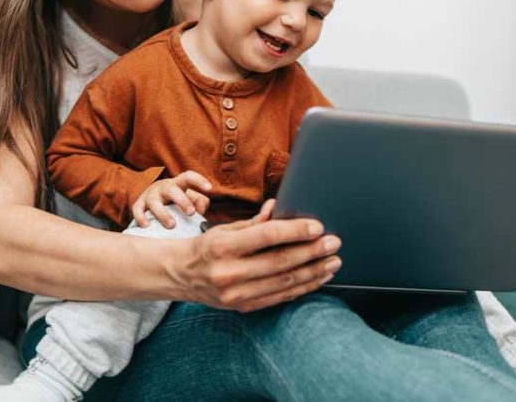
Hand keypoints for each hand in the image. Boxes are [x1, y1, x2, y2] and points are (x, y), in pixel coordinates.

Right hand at [132, 170, 212, 228]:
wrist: (151, 197)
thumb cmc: (175, 200)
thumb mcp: (189, 197)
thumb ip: (199, 202)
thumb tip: (201, 209)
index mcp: (178, 183)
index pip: (188, 176)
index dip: (199, 180)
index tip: (209, 188)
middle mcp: (163, 187)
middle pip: (172, 189)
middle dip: (182, 201)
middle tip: (191, 213)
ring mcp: (150, 195)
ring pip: (154, 201)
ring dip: (163, 214)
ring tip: (172, 225)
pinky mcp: (139, 203)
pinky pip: (137, 209)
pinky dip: (141, 217)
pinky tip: (146, 225)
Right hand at [172, 199, 342, 311]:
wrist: (180, 275)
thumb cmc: (207, 247)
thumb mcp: (226, 229)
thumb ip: (254, 222)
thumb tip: (278, 207)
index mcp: (223, 246)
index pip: (267, 236)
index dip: (295, 231)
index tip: (317, 227)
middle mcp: (229, 272)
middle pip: (281, 262)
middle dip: (312, 252)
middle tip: (334, 243)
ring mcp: (236, 294)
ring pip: (284, 282)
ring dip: (313, 272)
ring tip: (333, 262)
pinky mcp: (243, 307)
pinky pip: (279, 297)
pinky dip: (301, 287)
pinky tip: (316, 278)